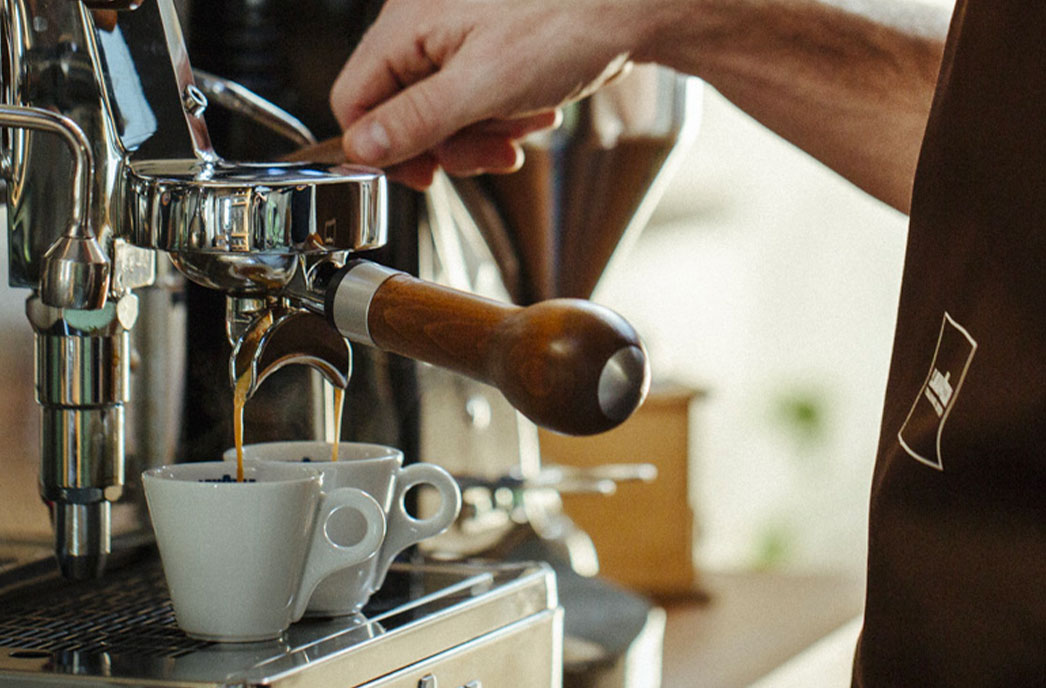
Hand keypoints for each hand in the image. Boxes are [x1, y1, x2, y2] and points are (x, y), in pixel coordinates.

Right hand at [330, 0, 645, 188]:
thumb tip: (362, 149)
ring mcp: (457, 43)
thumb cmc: (566, 25)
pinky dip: (502, 119)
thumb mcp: (481, 85)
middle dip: (449, 145)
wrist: (631, 10)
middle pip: (402, 114)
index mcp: (407, 24)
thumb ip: (415, 119)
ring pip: (442, 117)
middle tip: (487, 151)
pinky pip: (474, 105)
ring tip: (520, 124)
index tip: (421, 174)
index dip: (382, 147)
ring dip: (482, 136)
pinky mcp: (487, 56)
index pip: (355, 99)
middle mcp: (424, 29)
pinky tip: (532, 112)